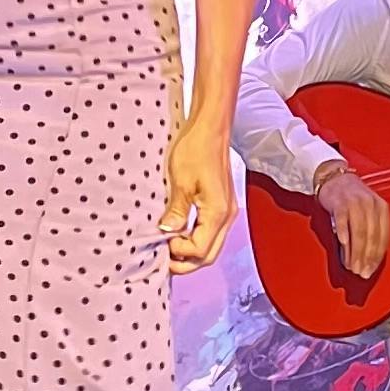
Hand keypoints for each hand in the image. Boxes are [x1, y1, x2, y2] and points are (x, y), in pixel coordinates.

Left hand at [164, 116, 236, 274]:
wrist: (210, 129)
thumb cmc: (196, 149)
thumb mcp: (180, 181)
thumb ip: (176, 211)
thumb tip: (167, 232)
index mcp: (218, 212)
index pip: (200, 250)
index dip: (179, 253)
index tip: (161, 244)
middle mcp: (227, 216)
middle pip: (209, 255)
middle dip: (187, 261)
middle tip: (164, 258)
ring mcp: (227, 211)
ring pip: (211, 246)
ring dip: (191, 252)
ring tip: (169, 246)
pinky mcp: (222, 205)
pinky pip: (211, 233)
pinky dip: (196, 239)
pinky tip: (180, 233)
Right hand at [320, 163, 389, 282]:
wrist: (334, 177)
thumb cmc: (351, 199)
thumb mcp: (367, 211)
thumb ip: (370, 231)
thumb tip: (368, 260)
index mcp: (381, 208)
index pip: (383, 237)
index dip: (376, 257)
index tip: (370, 270)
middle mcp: (371, 204)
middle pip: (371, 236)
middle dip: (366, 258)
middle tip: (360, 272)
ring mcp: (355, 202)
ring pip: (359, 232)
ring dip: (355, 252)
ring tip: (351, 266)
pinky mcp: (340, 202)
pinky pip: (343, 221)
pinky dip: (344, 234)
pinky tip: (344, 245)